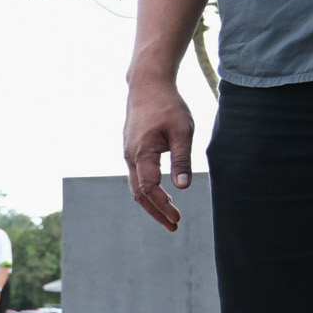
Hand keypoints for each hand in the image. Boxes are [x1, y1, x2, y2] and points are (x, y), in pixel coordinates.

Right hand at [124, 73, 194, 231]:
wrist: (147, 86)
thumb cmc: (167, 105)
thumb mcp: (182, 131)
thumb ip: (182, 159)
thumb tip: (183, 187)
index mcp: (141, 153)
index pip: (150, 188)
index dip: (163, 206)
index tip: (178, 218)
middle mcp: (130, 157)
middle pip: (139, 194)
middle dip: (156, 212)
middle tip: (174, 226)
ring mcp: (129, 154)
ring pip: (136, 186)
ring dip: (152, 203)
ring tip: (169, 215)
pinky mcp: (132, 150)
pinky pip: (137, 176)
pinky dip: (148, 191)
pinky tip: (161, 194)